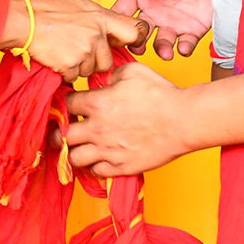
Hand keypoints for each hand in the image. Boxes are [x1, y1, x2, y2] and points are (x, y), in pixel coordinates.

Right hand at [2, 0, 149, 83]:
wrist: (18, 19)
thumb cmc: (37, 4)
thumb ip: (86, 10)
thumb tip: (91, 14)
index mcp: (98, 15)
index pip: (132, 30)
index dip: (130, 39)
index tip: (124, 43)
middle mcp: (95, 34)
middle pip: (106, 59)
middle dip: (94, 59)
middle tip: (75, 50)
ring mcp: (84, 52)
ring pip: (88, 70)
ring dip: (77, 66)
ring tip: (60, 51)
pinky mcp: (70, 66)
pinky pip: (72, 77)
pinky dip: (63, 72)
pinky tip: (52, 58)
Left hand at [65, 61, 191, 175]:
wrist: (183, 121)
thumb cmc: (160, 94)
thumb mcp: (133, 71)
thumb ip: (111, 74)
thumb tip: (105, 81)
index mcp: (97, 103)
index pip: (66, 105)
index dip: (66, 103)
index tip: (71, 105)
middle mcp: (97, 129)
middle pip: (62, 136)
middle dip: (59, 132)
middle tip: (64, 130)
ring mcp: (108, 150)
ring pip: (74, 158)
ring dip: (74, 151)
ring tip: (80, 147)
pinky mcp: (121, 167)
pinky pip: (96, 172)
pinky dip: (94, 166)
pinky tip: (99, 158)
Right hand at [113, 0, 211, 60]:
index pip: (123, 8)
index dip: (117, 20)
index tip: (115, 30)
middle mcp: (155, 10)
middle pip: (139, 32)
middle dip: (136, 43)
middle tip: (139, 47)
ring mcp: (174, 22)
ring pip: (161, 42)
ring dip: (161, 49)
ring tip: (166, 53)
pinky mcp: (193, 29)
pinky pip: (185, 44)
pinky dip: (183, 49)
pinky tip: (183, 47)